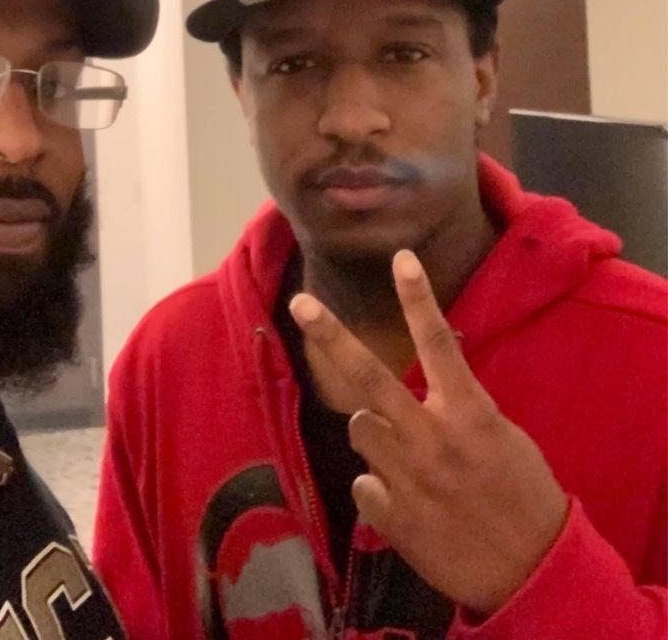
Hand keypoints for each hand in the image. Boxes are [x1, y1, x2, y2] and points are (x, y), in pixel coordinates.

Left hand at [290, 249, 568, 615]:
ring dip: (375, 434)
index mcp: (469, 415)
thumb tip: (425, 385)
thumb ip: (459, 408)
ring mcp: (406, 478)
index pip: (438, 343)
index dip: (418, 297)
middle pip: (368, 378)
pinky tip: (409, 502)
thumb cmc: (524, 497)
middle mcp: (431, 439)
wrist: (532, 575)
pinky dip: (380, 486)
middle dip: (331, 336)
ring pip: (360, 429)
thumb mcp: (502, 437)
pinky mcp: (390, 516)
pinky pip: (364, 483)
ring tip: (408, 458)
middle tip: (301, 304)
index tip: (401, 258)